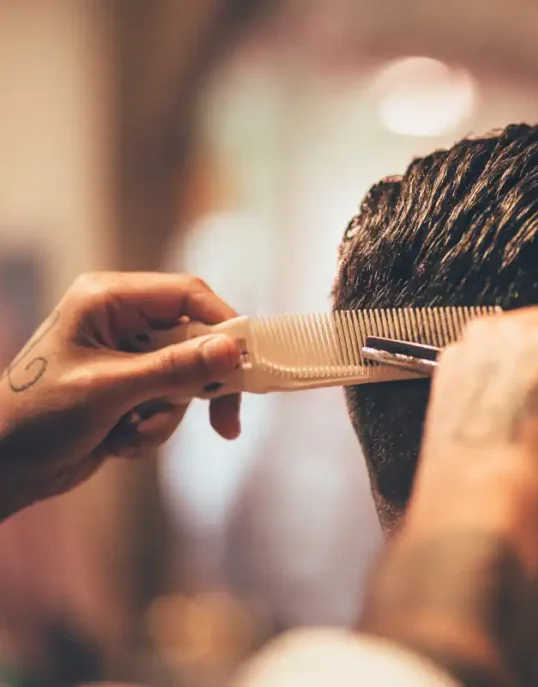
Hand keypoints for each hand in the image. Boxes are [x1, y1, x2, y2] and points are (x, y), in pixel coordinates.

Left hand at [0, 272, 242, 518]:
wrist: (0, 469)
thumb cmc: (36, 419)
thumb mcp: (109, 391)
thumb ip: (174, 368)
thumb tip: (232, 350)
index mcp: (107, 299)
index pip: (187, 295)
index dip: (224, 325)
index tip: (247, 362)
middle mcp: (121, 319)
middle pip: (196, 338)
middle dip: (197, 386)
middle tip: (225, 422)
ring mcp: (127, 354)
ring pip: (186, 377)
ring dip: (166, 414)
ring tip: (128, 434)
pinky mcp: (131, 386)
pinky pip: (170, 402)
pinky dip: (153, 428)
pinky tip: (117, 442)